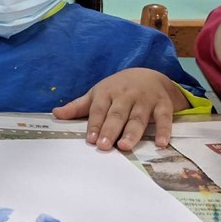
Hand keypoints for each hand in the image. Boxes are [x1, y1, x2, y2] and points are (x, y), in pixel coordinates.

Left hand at [52, 68, 188, 151]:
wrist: (149, 75)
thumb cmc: (118, 88)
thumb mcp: (97, 94)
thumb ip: (78, 106)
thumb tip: (55, 114)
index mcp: (107, 92)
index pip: (99, 109)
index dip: (94, 124)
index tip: (90, 139)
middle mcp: (126, 96)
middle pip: (118, 114)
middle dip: (110, 129)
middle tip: (104, 145)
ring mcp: (145, 100)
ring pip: (138, 118)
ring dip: (132, 132)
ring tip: (125, 146)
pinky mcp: (163, 105)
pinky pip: (165, 118)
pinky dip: (165, 130)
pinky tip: (162, 143)